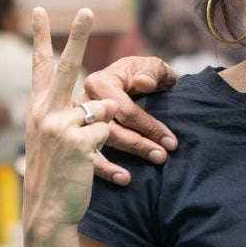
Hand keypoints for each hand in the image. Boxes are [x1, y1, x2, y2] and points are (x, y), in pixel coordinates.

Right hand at [24, 8, 115, 235]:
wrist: (48, 211)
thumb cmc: (57, 174)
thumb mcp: (56, 140)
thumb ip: (73, 116)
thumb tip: (105, 102)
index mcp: (38, 110)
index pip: (41, 68)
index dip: (41, 39)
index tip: (40, 11)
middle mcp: (44, 113)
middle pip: (67, 68)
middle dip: (77, 37)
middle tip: (86, 9)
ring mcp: (60, 127)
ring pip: (103, 108)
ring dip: (109, 130)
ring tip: (84, 155)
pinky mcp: (78, 142)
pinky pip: (108, 133)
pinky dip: (108, 149)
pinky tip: (88, 166)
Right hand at [83, 56, 178, 185]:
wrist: (136, 82)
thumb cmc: (146, 75)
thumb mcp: (153, 67)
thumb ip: (151, 72)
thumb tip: (143, 82)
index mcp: (98, 81)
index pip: (123, 109)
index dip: (148, 126)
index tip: (171, 141)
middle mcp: (81, 102)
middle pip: (110, 129)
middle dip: (139, 144)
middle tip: (162, 156)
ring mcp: (74, 122)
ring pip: (98, 145)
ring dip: (120, 162)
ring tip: (140, 172)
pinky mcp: (74, 138)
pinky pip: (87, 156)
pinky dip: (105, 170)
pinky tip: (123, 179)